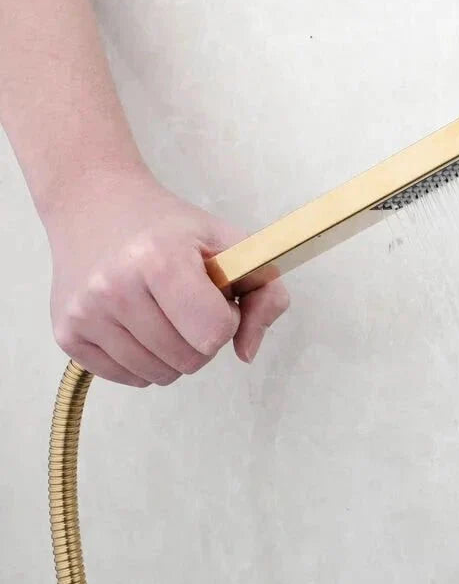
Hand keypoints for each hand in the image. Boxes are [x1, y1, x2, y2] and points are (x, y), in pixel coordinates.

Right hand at [43, 164, 288, 386]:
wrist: (94, 205)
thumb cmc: (171, 228)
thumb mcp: (232, 244)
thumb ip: (266, 296)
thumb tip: (247, 354)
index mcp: (159, 259)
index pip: (213, 333)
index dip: (225, 319)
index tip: (215, 296)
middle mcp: (114, 288)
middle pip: (189, 360)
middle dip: (201, 338)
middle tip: (187, 303)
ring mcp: (85, 313)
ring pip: (159, 376)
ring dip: (173, 353)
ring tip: (163, 310)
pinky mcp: (67, 333)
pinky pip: (129, 378)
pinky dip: (144, 360)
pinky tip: (138, 322)